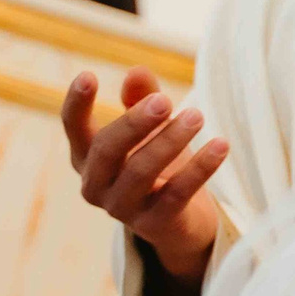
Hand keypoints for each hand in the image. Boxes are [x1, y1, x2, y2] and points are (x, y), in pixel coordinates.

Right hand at [62, 68, 228, 281]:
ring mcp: (122, 208)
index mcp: (87, 157)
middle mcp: (96, 185)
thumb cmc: (158, 166)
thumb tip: (137, 71)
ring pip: (141, 171)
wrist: (180, 224)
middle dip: (135, 123)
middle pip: (107, 150)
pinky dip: (200, 168)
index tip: (88, 75)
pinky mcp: (155, 224)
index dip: (78, 104)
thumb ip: (141, 100)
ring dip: (170, 141)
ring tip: (197, 115)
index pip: (74, 128)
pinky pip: (177, 193)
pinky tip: (221, 145)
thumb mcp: (150, 131)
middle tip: (165, 100)